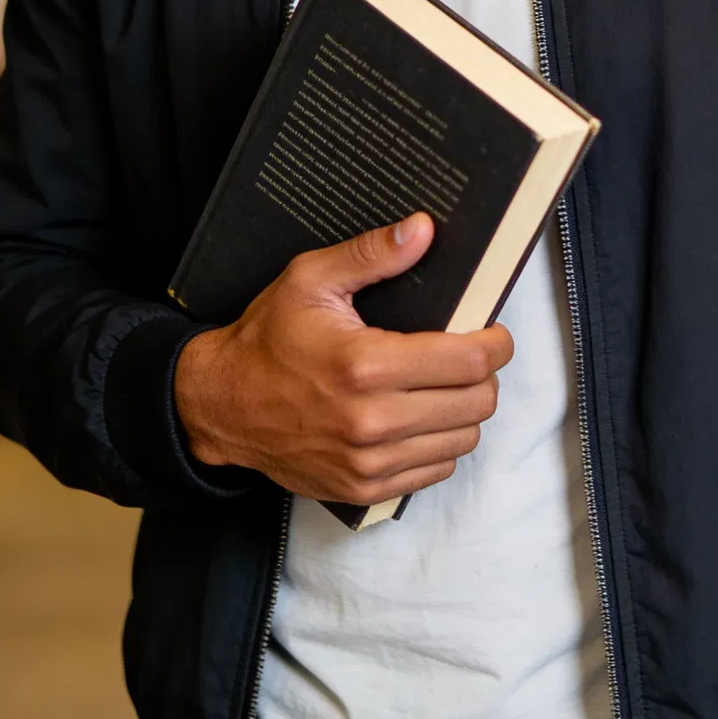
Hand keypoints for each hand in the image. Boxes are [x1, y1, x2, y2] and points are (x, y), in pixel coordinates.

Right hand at [174, 213, 511, 505]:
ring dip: (465, 411)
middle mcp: (372, 421)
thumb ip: (371, 255)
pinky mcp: (365, 488)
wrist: (222, 405)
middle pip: (477, 403)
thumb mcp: (310, 280)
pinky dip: (440, 444)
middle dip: (484, 375)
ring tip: (445, 386)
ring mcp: (369, 461)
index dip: (495, 344)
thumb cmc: (267, 339)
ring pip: (463, 439)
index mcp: (365, 365)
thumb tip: (422, 230)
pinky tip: (420, 418)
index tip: (493, 334)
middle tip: (469, 356)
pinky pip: (436, 469)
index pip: (469, 362)